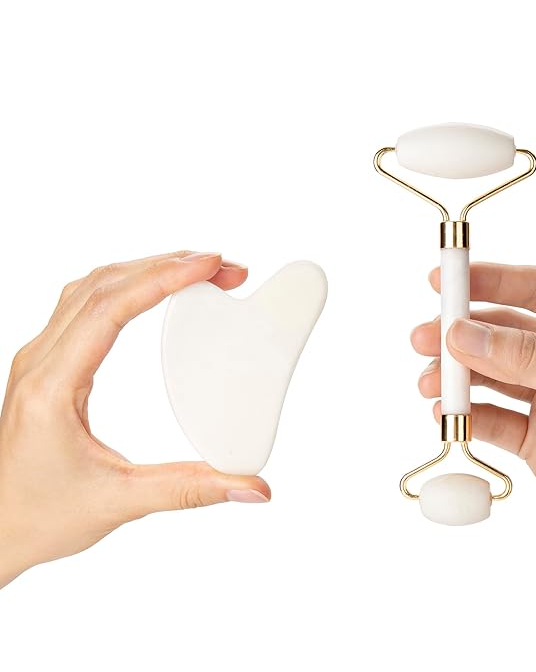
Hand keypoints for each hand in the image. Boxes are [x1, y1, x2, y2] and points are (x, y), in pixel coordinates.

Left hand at [0, 251, 270, 588]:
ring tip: (196, 270)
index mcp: (52, 386)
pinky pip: (85, 303)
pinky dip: (126, 285)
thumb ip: (191, 490)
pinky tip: (153, 290)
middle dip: (167, 265)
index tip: (208, 266)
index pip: (110, 308)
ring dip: (146, 269)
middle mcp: (41, 361)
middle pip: (103, 284)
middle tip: (221, 267)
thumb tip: (252, 487)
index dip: (163, 278)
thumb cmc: (38, 517)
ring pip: (92, 287)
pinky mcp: (50, 364)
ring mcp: (42, 358)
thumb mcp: (120, 502)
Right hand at [411, 263, 535, 605]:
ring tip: (429, 382)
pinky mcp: (535, 438)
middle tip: (426, 336)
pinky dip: (466, 414)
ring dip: (458, 376)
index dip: (490, 281)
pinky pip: (492, 418)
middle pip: (505, 332)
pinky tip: (445, 412)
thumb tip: (466, 335)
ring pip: (492, 375)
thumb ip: (530, 359)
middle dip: (462, 334)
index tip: (446, 280)